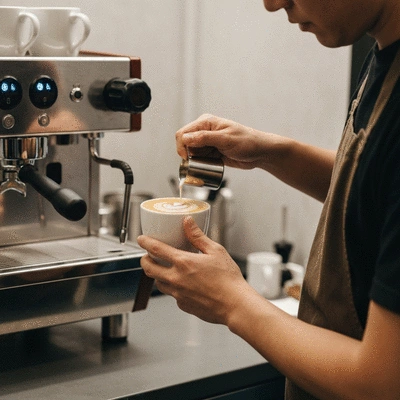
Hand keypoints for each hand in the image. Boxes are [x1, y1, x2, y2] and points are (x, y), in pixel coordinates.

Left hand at [137, 216, 252, 324]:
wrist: (235, 305)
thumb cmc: (228, 279)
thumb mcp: (215, 251)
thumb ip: (198, 236)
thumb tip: (188, 222)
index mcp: (183, 263)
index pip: (155, 249)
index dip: (145, 242)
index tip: (141, 239)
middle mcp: (176, 279)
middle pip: (148, 268)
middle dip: (144, 260)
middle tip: (147, 255)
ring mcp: (177, 294)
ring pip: (158, 283)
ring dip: (157, 274)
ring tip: (164, 268)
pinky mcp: (182, 305)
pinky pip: (171, 294)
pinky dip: (172, 287)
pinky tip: (183, 284)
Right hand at [176, 113, 278, 169]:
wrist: (260, 152)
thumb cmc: (247, 142)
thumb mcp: (225, 139)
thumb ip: (205, 138)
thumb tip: (186, 138)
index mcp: (205, 122)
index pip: (183, 133)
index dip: (182, 147)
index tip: (187, 158)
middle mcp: (204, 131)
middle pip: (185, 144)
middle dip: (189, 155)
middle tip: (201, 161)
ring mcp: (207, 142)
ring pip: (191, 153)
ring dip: (196, 160)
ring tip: (210, 161)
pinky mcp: (211, 152)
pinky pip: (199, 159)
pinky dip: (201, 163)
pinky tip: (211, 164)